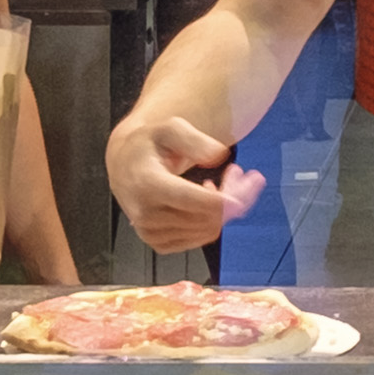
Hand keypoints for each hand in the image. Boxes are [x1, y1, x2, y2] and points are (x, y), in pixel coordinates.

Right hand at [109, 111, 258, 253]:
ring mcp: (152, 234)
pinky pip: (202, 237)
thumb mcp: (170, 129)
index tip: (248, 177)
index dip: (231, 195)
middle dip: (233, 195)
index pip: (200, 202)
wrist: (124, 166)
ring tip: (217, 182)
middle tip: (237, 173)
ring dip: (223, 208)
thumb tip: (220, 156)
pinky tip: (205, 200)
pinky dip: (212, 220)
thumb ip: (195, 140)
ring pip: (210, 229)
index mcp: (148, 185)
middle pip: (210, 216)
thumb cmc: (149, 145)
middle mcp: (146, 215)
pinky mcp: (159, 245)